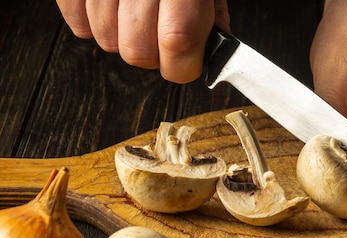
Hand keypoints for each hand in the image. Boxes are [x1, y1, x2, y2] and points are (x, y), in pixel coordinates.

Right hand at [56, 0, 229, 82]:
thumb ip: (212, 18)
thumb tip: (212, 55)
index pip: (177, 42)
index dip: (182, 65)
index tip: (186, 64)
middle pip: (136, 51)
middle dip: (151, 55)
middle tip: (159, 36)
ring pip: (106, 41)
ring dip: (122, 38)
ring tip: (134, 13)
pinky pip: (78, 24)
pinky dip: (92, 24)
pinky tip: (111, 7)